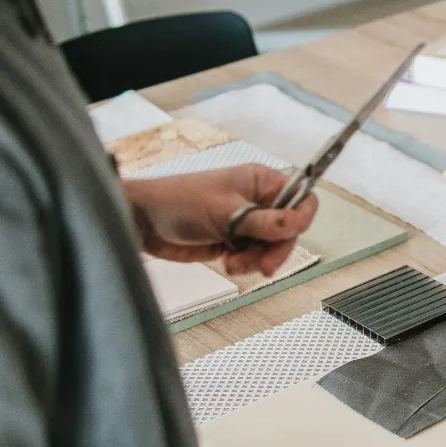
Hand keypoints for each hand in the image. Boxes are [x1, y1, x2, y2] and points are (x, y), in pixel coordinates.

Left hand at [123, 164, 318, 275]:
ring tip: (234, 262)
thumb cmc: (177, 202)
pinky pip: (255, 257)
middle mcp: (257, 201)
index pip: (301, 199)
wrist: (144, 223)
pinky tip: (228, 262)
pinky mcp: (235, 241)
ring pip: (272, 248)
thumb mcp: (225, 212)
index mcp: (261, 182)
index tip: (291, 234)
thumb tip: (296, 223)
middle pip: (289, 230)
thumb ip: (264, 222)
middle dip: (276, 249)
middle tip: (264, 265)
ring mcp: (247, 222)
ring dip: (257, 260)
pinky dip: (245, 264)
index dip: (300, 218)